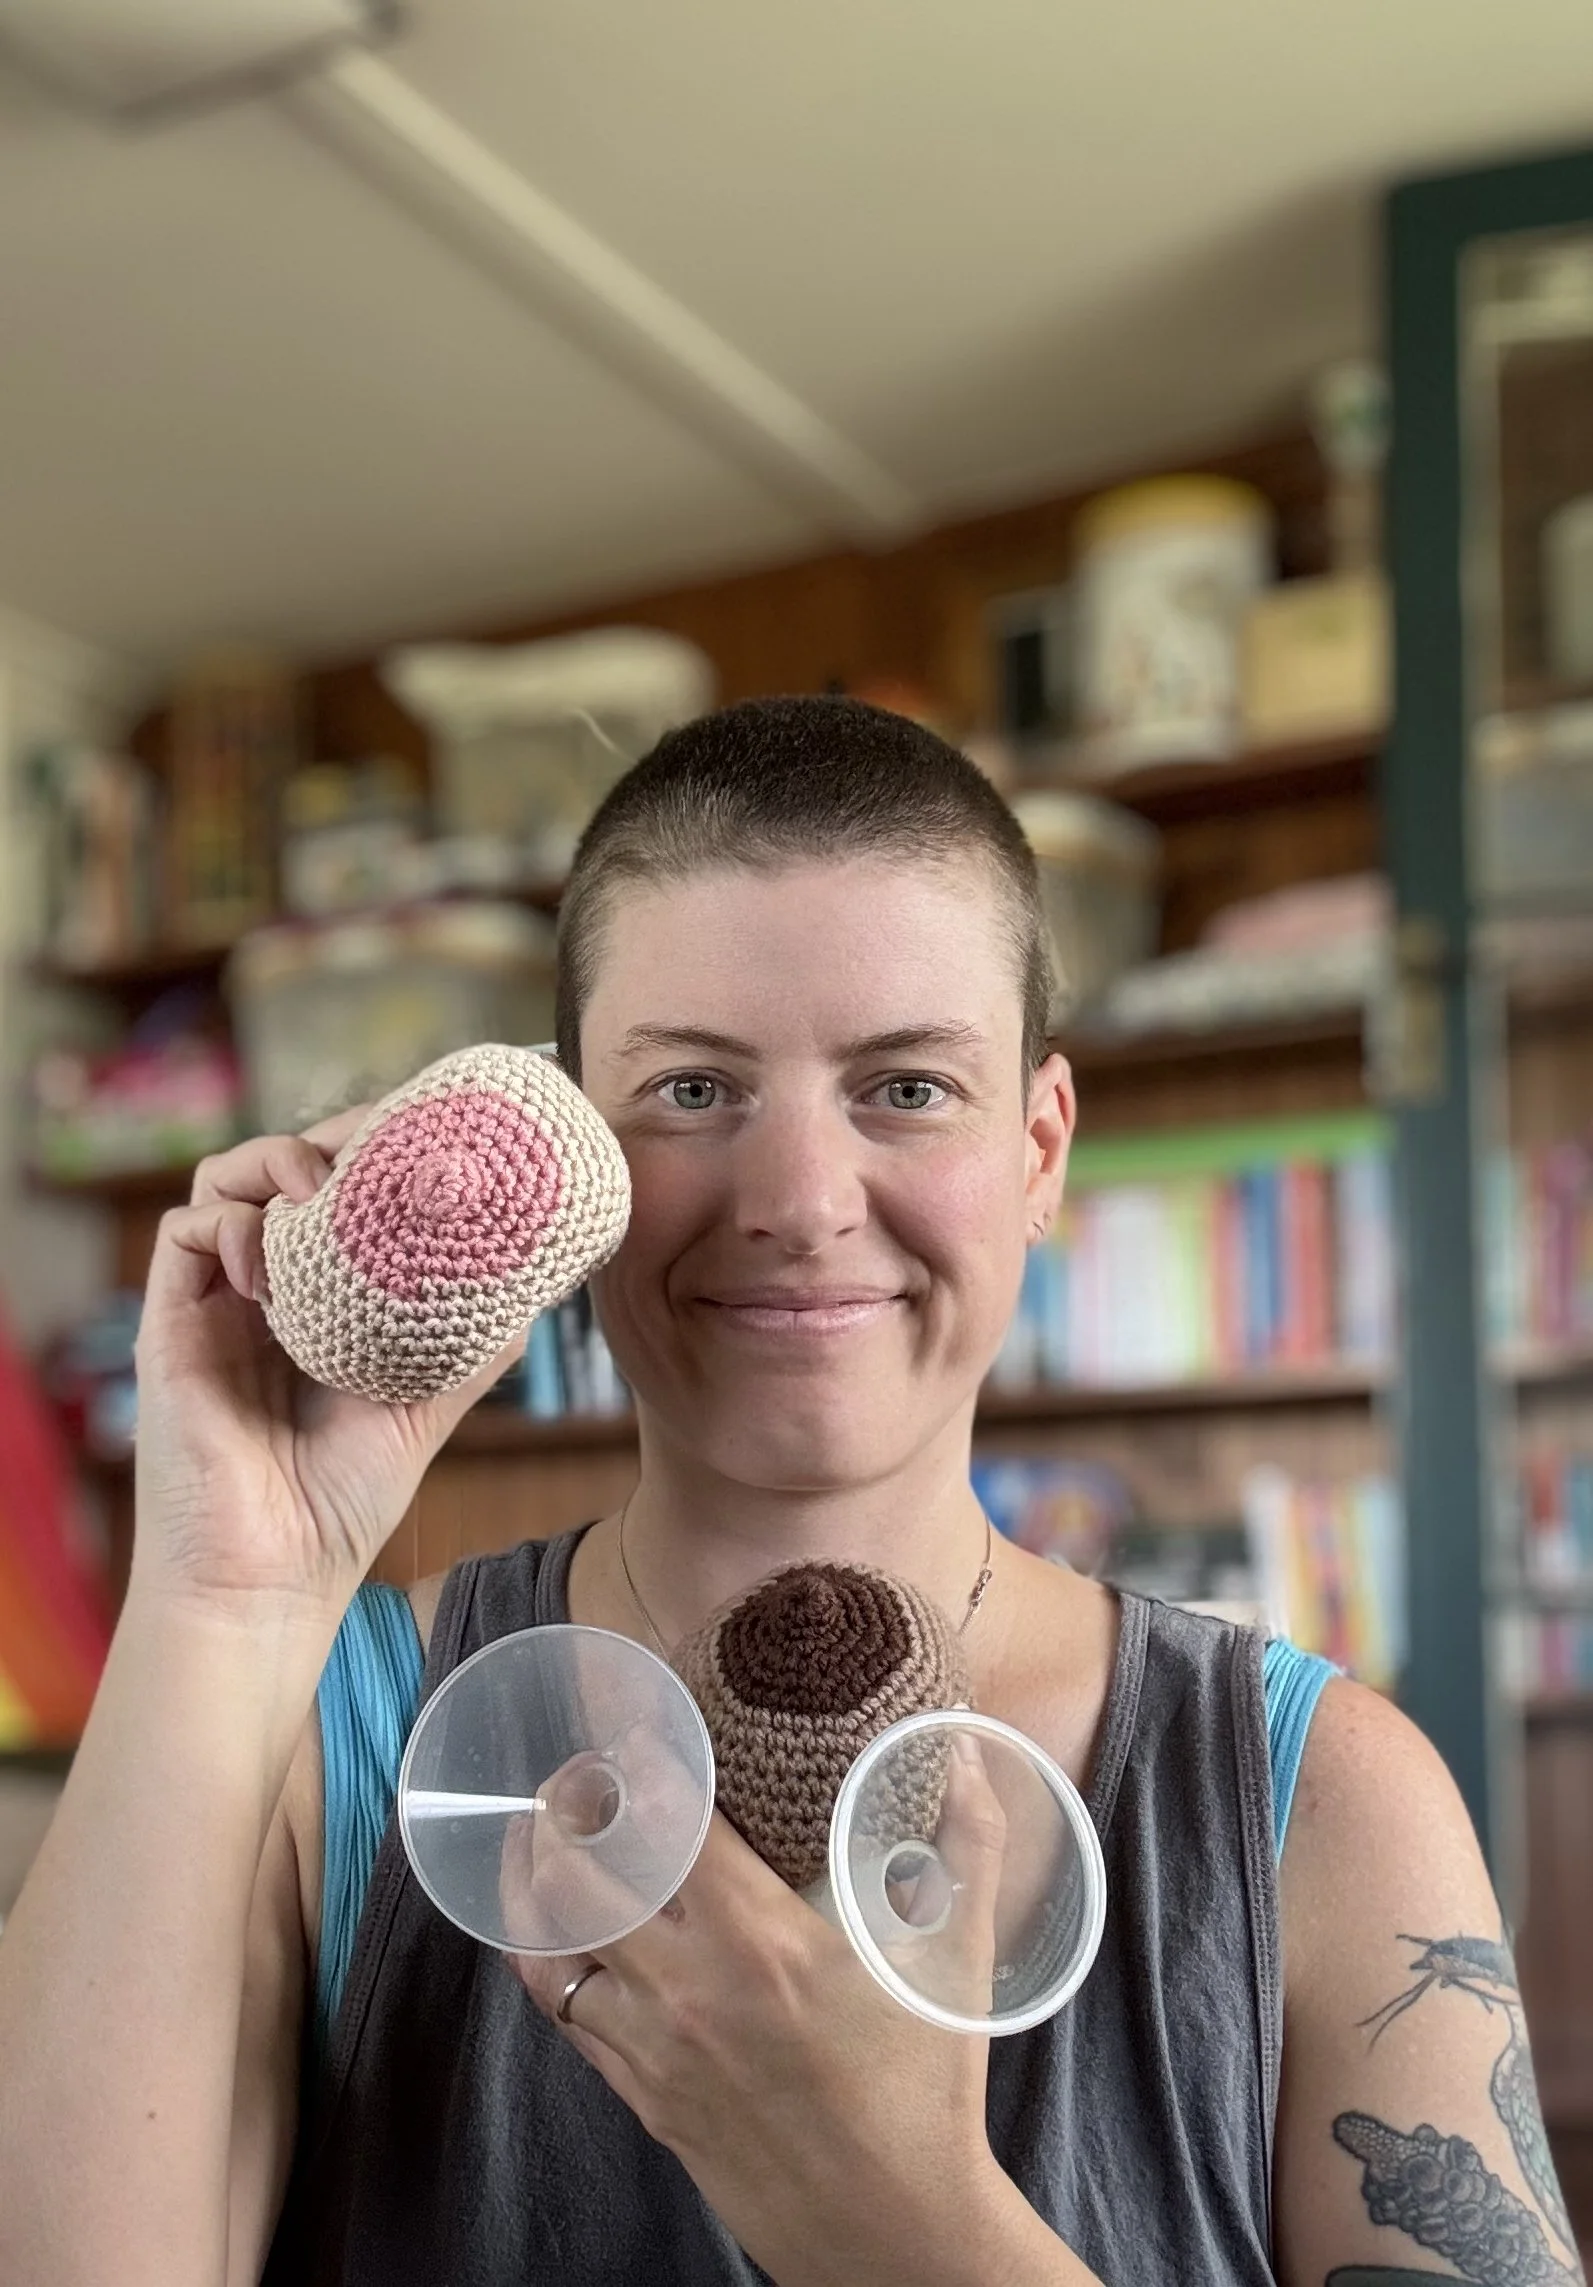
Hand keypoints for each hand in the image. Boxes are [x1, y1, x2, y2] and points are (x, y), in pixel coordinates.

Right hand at [130, 1113, 522, 1615]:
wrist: (273, 1579)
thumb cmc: (340, 1506)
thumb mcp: (426, 1405)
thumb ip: (469, 1344)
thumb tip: (536, 1285)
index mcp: (317, 1305)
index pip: (332, 1197)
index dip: (368, 1153)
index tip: (418, 1139)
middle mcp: (261, 1295)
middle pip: (277, 1172)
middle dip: (328, 1140)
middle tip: (377, 1145)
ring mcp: (213, 1307)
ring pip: (222, 1184)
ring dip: (275, 1164)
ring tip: (323, 1190)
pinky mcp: (170, 1326)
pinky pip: (183, 1233)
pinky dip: (232, 1222)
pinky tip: (275, 1261)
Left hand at [513, 1741, 1021, 2286]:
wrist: (891, 2232)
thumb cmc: (927, 2093)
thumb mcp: (960, 1960)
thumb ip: (969, 1843)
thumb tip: (958, 1748)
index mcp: (764, 1944)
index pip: (667, 1825)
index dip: (637, 1765)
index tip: (636, 1733)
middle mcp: (690, 1991)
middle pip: (580, 1877)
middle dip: (565, 1812)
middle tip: (577, 1777)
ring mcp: (655, 2049)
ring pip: (554, 1948)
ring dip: (537, 1884)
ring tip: (542, 1838)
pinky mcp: (641, 2097)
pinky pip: (563, 2015)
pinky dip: (548, 1961)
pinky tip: (555, 1929)